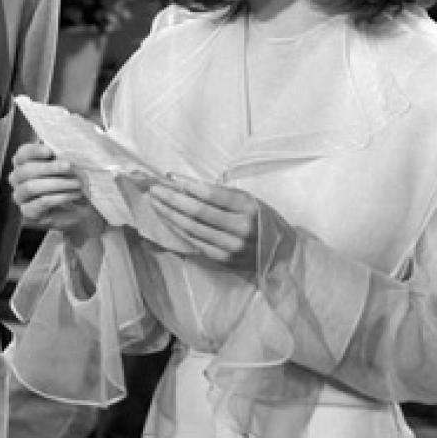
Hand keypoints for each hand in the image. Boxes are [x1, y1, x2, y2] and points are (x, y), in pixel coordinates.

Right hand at [8, 143, 103, 244]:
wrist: (80, 208)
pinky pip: (40, 203)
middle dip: (49, 168)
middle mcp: (17, 179)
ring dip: (56, 183)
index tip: (50, 151)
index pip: (22, 154)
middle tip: (69, 166)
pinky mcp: (28, 212)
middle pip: (25, 171)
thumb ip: (62, 158)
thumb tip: (61, 155)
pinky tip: (72, 195)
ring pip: (30, 187)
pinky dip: (58, 198)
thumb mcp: (70, 167)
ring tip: (76, 184)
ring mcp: (20, 196)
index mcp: (24, 163)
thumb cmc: (72, 182)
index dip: (34, 151)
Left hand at [148, 174, 263, 275]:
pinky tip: (168, 220)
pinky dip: (179, 230)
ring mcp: (232, 247)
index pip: (211, 194)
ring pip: (192, 229)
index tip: (169, 177)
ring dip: (170, 215)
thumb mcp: (249, 200)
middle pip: (197, 212)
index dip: (188, 185)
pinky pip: (195, 243)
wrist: (282, 252)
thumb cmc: (262, 220)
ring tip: (155, 203)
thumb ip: (221, 194)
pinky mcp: (224, 260)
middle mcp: (241, 228)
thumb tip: (187, 184)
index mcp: (248, 207)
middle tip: (154, 190)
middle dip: (172, 199)